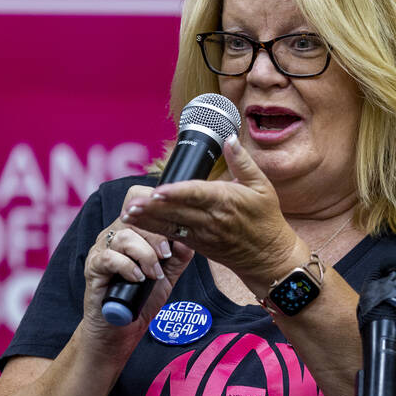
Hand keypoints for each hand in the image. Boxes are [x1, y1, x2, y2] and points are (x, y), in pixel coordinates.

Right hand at [81, 185, 194, 351]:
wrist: (120, 330)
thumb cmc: (141, 299)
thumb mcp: (167, 275)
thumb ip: (178, 255)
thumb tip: (192, 238)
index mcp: (132, 231)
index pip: (139, 200)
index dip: (157, 206)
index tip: (176, 225)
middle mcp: (115, 234)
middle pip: (136, 216)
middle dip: (157, 236)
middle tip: (167, 255)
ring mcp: (102, 250)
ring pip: (125, 236)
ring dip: (145, 254)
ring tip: (154, 273)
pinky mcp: (93, 268)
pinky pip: (110, 257)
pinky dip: (128, 267)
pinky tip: (138, 278)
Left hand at [121, 136, 304, 294]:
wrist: (267, 257)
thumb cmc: (266, 219)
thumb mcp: (262, 186)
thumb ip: (242, 161)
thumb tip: (229, 138)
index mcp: (227, 201)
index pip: (197, 195)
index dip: (176, 193)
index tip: (158, 191)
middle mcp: (212, 219)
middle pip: (178, 212)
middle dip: (153, 208)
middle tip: (132, 202)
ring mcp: (202, 234)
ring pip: (171, 225)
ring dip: (148, 220)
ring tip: (128, 213)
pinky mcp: (197, 244)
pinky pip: (172, 235)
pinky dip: (154, 229)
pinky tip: (137, 223)